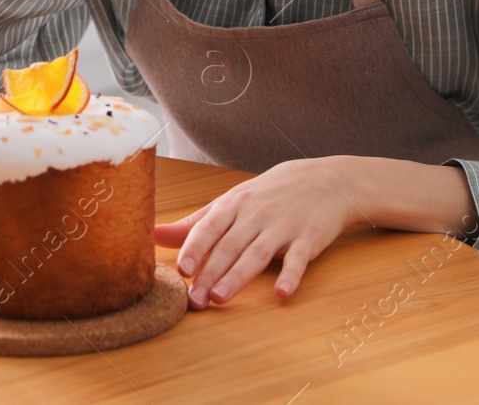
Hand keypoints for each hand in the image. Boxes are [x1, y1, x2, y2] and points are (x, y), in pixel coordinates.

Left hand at [153, 158, 360, 308]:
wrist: (325, 179)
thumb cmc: (268, 195)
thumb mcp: (232, 202)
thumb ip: (195, 224)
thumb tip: (153, 235)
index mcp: (234, 204)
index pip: (209, 227)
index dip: (194, 248)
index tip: (180, 269)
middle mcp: (256, 214)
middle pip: (229, 246)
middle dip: (210, 273)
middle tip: (194, 299)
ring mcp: (283, 226)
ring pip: (256, 254)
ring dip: (238, 277)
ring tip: (220, 298)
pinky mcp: (309, 238)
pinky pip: (298, 259)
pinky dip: (290, 276)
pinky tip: (281, 293)